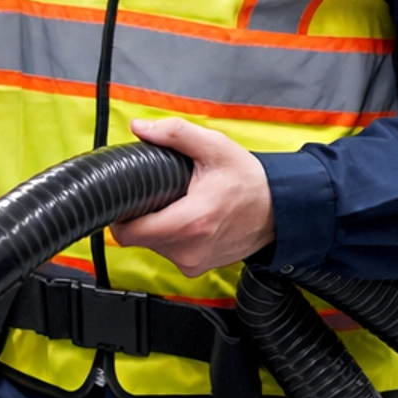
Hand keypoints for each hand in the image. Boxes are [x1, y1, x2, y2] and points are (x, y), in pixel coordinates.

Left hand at [114, 118, 274, 277]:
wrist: (278, 210)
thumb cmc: (248, 181)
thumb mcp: (215, 147)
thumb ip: (176, 134)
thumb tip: (141, 128)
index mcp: (191, 222)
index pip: (130, 233)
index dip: (120, 215)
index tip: (126, 198)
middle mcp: (189, 249)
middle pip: (139, 237)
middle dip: (141, 214)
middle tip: (160, 194)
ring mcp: (193, 262)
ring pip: (152, 245)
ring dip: (156, 226)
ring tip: (178, 205)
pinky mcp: (196, 268)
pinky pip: (168, 252)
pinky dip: (171, 237)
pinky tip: (187, 220)